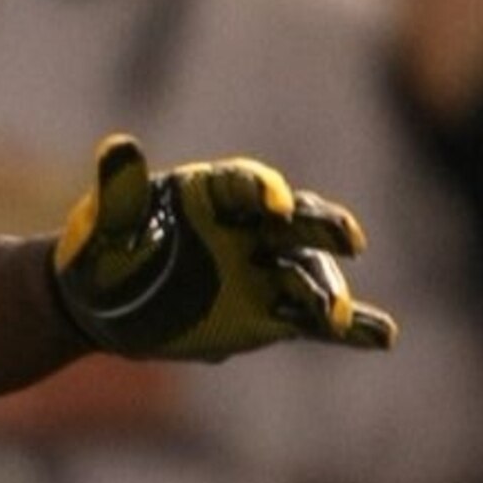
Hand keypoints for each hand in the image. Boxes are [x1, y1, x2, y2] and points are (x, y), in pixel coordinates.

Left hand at [50, 133, 397, 360]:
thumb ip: (119, 194)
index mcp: (211, 194)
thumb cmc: (99, 255)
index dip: (263, 190)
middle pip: (299, 220)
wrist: (100, 308)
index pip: (245, 184)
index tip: (274, 204)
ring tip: (333, 317)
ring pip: (311, 272)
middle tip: (348, 239)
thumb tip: (119, 146)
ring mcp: (266, 270)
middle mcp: (251, 227)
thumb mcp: (103, 230)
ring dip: (328, 291)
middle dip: (325, 225)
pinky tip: (382, 336)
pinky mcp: (273, 314)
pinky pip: (317, 319)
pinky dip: (353, 328)